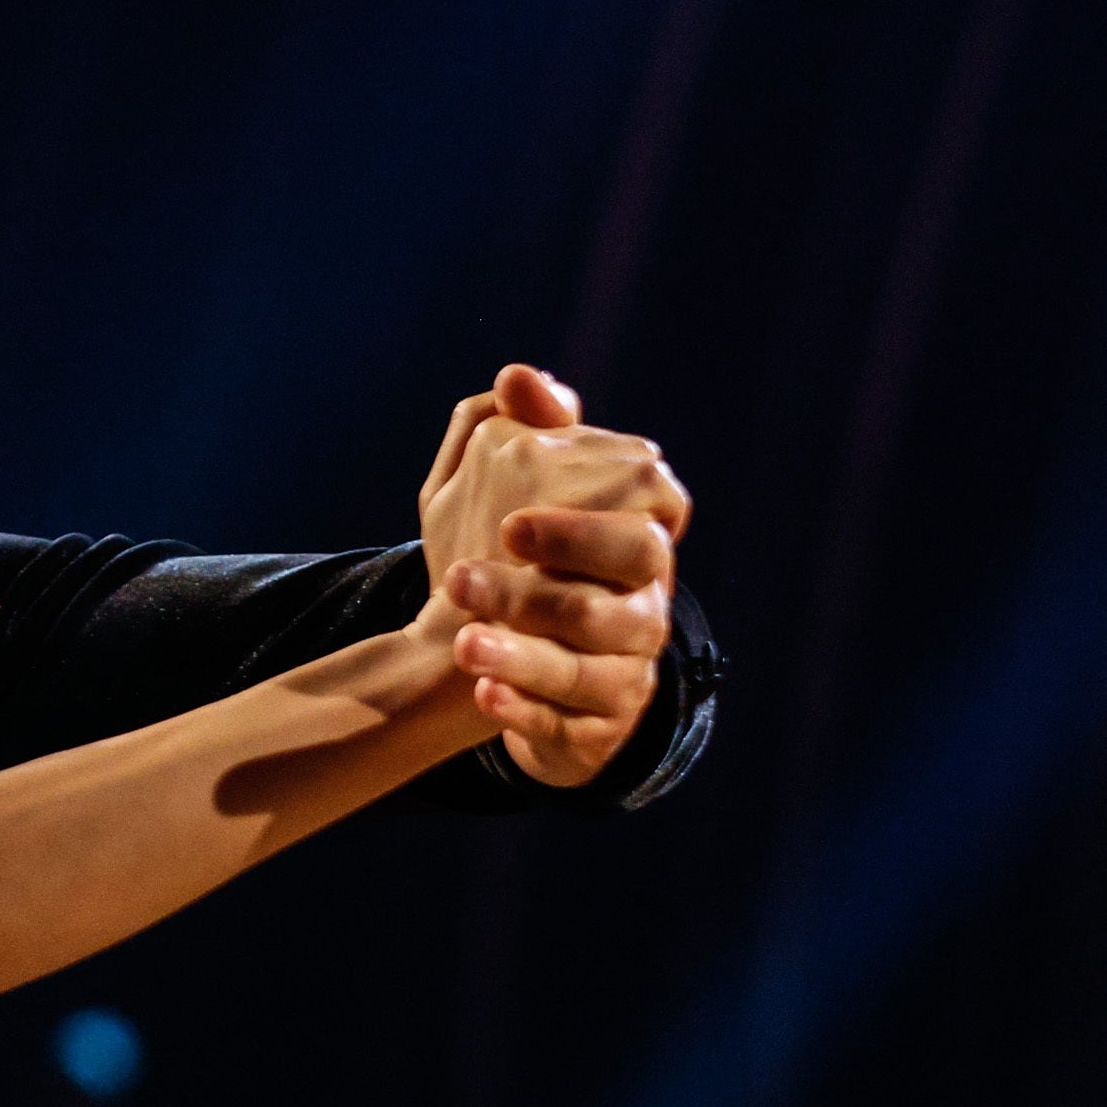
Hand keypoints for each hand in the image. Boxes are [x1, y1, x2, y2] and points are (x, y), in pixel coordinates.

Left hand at [414, 363, 691, 786]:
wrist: (495, 659)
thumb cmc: (518, 559)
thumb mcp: (512, 489)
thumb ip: (524, 430)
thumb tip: (519, 377)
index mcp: (635, 544)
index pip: (646, 528)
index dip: (584, 527)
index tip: (509, 522)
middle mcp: (642, 610)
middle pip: (613, 603)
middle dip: (541, 592)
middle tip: (464, 576)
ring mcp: (624, 674)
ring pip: (585, 669)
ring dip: (520, 654)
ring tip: (460, 642)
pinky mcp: (594, 729)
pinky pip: (566, 724)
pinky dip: (522, 708)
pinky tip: (480, 690)